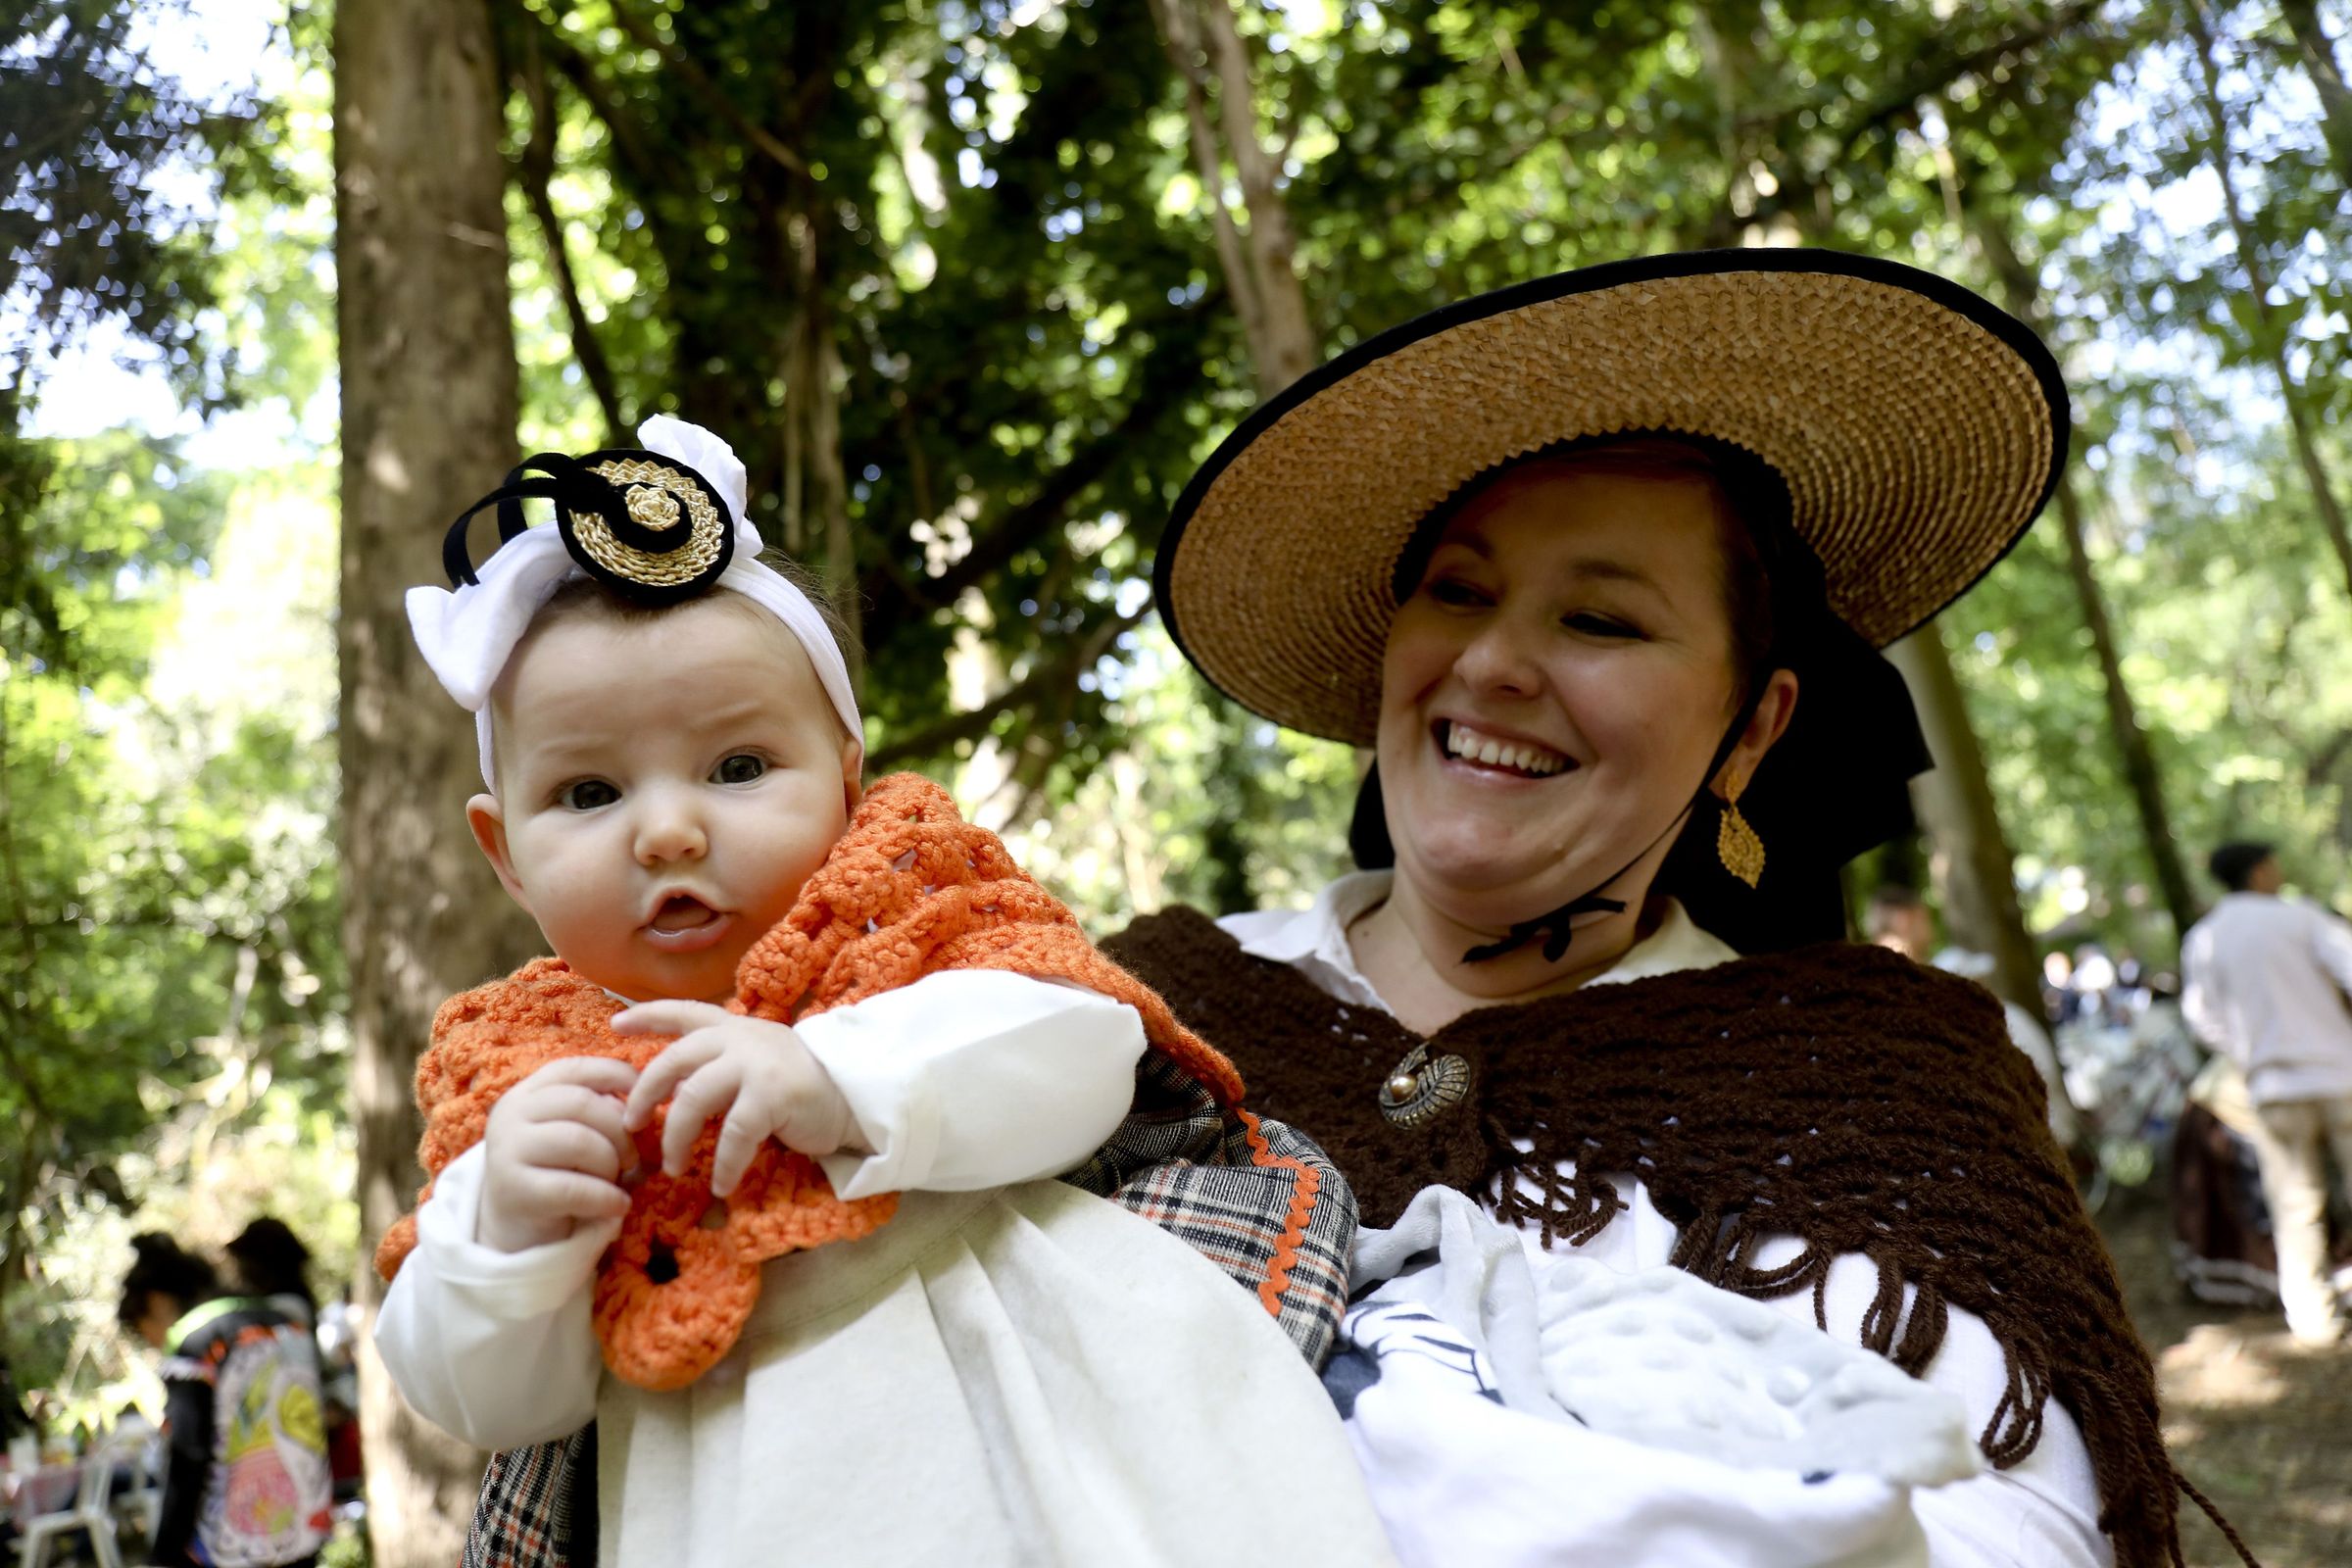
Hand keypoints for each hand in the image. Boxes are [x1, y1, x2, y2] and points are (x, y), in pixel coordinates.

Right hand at [479, 1057, 639, 1252]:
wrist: (518, 1226)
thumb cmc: (559, 1171)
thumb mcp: (576, 1132)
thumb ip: (600, 1109)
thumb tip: (644, 1096)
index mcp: (528, 1093)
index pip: (575, 1069)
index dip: (615, 1076)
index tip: (644, 1096)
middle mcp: (511, 1114)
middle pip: (581, 1103)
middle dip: (619, 1130)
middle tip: (633, 1158)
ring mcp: (507, 1150)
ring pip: (579, 1142)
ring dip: (611, 1164)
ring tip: (617, 1181)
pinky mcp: (513, 1190)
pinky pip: (573, 1188)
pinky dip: (606, 1197)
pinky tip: (618, 1206)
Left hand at [612, 1002, 862, 1196]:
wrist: (856, 1095)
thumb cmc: (802, 1085)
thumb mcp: (756, 1063)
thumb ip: (720, 1067)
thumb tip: (672, 1094)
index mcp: (733, 1029)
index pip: (683, 1012)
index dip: (648, 1017)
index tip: (615, 1026)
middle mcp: (740, 1039)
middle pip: (674, 1060)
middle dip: (645, 1093)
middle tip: (631, 1125)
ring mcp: (756, 1065)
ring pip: (694, 1097)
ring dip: (676, 1136)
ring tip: (673, 1166)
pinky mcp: (773, 1095)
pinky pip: (733, 1133)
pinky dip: (723, 1164)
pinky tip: (721, 1185)